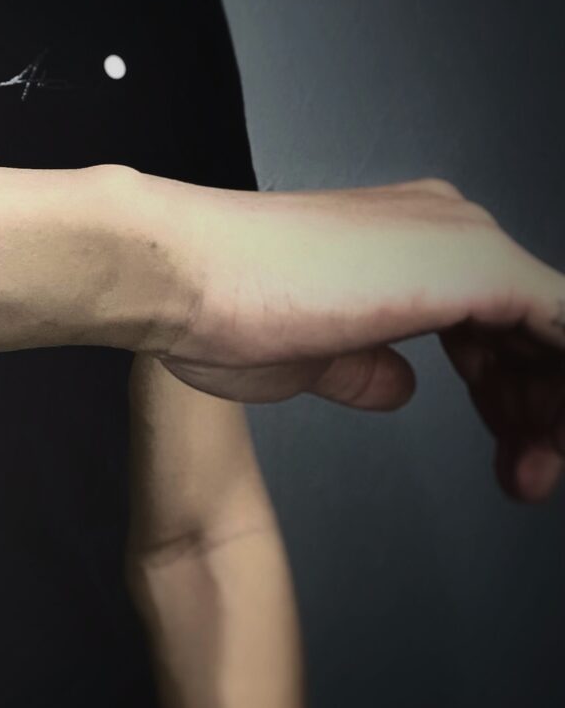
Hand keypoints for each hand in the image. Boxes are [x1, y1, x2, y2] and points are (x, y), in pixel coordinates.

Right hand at [147, 174, 564, 501]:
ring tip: (529, 477)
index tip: (504, 453)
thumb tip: (399, 386)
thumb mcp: (306, 357)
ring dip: (551, 410)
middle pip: (531, 331)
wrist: (180, 273)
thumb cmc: (215, 308)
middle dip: (534, 411)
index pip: (492, 325)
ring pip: (557, 332)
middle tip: (522, 479)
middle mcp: (446, 228)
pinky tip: (557, 431)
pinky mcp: (479, 269)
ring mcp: (466, 243)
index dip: (506, 395)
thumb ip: (363, 366)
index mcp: (405, 240)